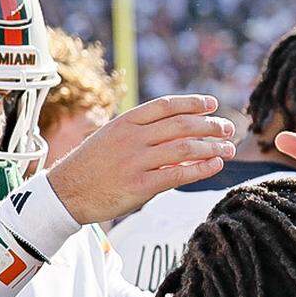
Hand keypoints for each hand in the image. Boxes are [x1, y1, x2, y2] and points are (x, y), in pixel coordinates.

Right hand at [48, 94, 234, 222]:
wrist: (66, 193)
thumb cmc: (92, 166)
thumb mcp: (111, 137)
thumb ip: (141, 132)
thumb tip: (177, 130)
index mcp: (126, 122)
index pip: (167, 105)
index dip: (193, 103)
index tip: (213, 105)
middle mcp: (133, 138)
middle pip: (182, 125)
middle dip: (210, 125)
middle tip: (229, 129)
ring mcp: (136, 162)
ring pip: (184, 148)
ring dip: (212, 146)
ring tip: (229, 148)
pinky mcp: (140, 187)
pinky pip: (178, 173)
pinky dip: (201, 168)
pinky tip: (216, 165)